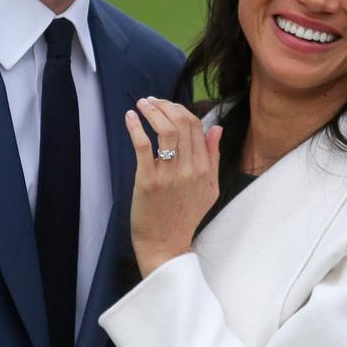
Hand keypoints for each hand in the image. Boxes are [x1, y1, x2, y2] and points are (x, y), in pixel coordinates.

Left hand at [125, 97, 222, 276]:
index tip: (166, 105)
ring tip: (141, 104)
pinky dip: (136, 127)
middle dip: (165, 105)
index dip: (180, 110)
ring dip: (151, 111)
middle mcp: (190, 169)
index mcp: (204, 169)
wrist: (166, 245)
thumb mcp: (209, 188)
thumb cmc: (185, 216)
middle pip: (181, 123)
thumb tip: (216, 128)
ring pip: (164, 130)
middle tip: (151, 101)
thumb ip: (213, 157)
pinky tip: (130, 117)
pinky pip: (143, 146)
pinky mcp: (148, 181)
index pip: (196, 127)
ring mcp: (169, 175)